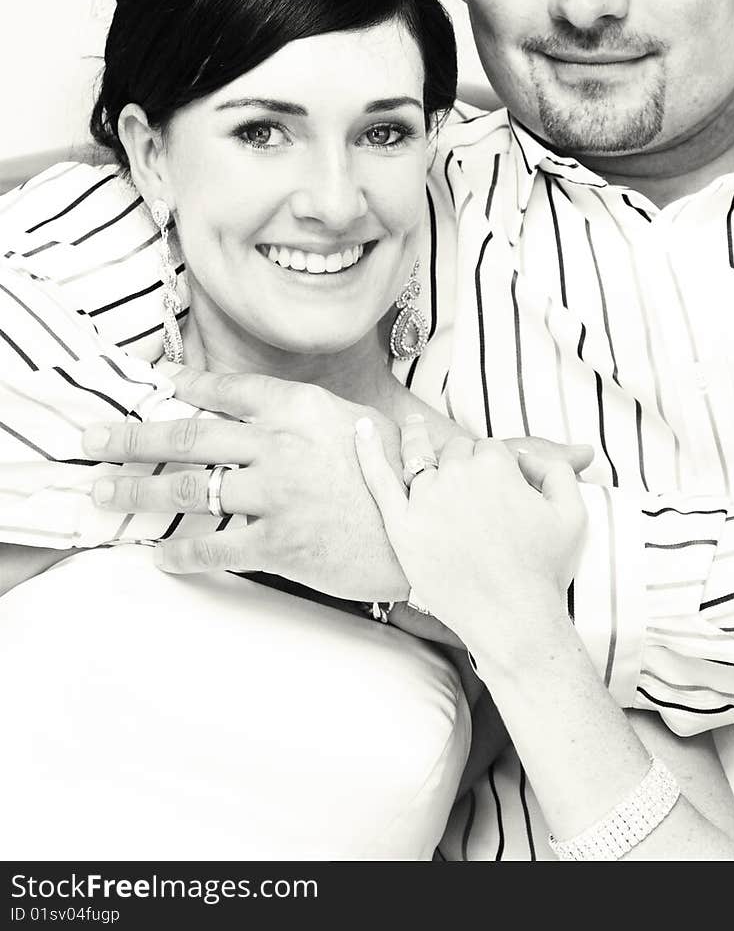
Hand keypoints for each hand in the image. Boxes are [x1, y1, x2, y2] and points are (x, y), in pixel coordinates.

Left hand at [83, 368, 409, 600]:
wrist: (436, 532)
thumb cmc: (404, 477)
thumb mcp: (363, 425)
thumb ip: (314, 416)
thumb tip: (275, 413)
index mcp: (303, 409)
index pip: (232, 390)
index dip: (189, 385)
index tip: (160, 384)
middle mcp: (282, 446)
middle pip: (190, 435)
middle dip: (132, 436)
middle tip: (91, 438)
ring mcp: (277, 496)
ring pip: (189, 489)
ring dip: (138, 489)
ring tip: (104, 490)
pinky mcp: (280, 545)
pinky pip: (215, 547)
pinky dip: (181, 552)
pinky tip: (159, 554)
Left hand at [355, 422, 585, 660]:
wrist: (514, 621)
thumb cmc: (546, 571)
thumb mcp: (573, 514)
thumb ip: (556, 471)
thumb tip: (527, 457)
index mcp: (496, 465)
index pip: (489, 449)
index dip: (495, 465)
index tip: (499, 484)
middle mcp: (458, 475)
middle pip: (455, 453)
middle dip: (462, 462)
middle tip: (468, 486)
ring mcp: (425, 500)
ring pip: (420, 458)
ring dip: (416, 438)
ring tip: (411, 427)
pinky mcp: (402, 527)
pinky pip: (379, 481)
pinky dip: (368, 451)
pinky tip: (361, 428)